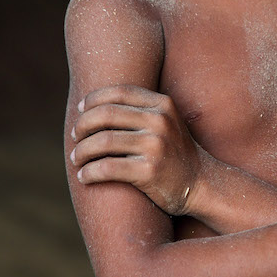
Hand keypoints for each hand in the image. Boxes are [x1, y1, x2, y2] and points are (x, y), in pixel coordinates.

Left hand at [70, 85, 204, 215]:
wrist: (201, 184)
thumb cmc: (174, 153)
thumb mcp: (166, 123)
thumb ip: (140, 110)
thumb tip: (93, 105)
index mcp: (163, 104)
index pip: (118, 92)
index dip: (93, 99)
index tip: (80, 110)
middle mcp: (161, 121)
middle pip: (105, 114)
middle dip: (82, 126)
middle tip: (76, 138)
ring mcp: (156, 145)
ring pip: (102, 141)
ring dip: (81, 152)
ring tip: (77, 159)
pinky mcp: (150, 171)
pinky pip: (106, 168)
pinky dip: (88, 173)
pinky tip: (84, 176)